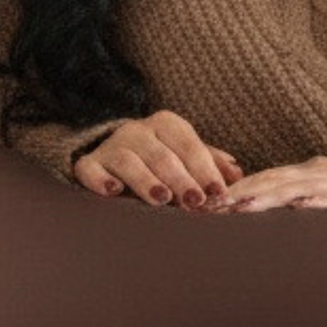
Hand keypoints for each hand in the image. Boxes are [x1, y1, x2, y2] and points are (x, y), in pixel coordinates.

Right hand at [73, 110, 241, 208]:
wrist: (116, 155)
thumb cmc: (162, 160)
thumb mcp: (187, 156)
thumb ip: (210, 164)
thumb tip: (237, 176)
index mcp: (166, 125)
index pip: (188, 145)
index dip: (204, 169)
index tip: (218, 192)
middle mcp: (137, 130)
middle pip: (161, 154)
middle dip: (180, 179)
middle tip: (195, 202)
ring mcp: (111, 146)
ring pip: (127, 160)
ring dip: (146, 180)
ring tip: (161, 199)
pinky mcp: (89, 163)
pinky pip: (89, 168)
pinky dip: (100, 179)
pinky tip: (113, 192)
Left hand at [218, 156, 326, 211]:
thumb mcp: (326, 187)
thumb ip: (297, 192)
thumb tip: (263, 206)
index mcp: (308, 171)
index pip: (265, 177)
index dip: (237, 187)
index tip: (210, 200)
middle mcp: (318, 173)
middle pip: (272, 181)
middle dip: (241, 193)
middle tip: (213, 206)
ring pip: (296, 188)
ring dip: (266, 197)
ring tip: (241, 206)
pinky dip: (316, 202)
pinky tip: (299, 207)